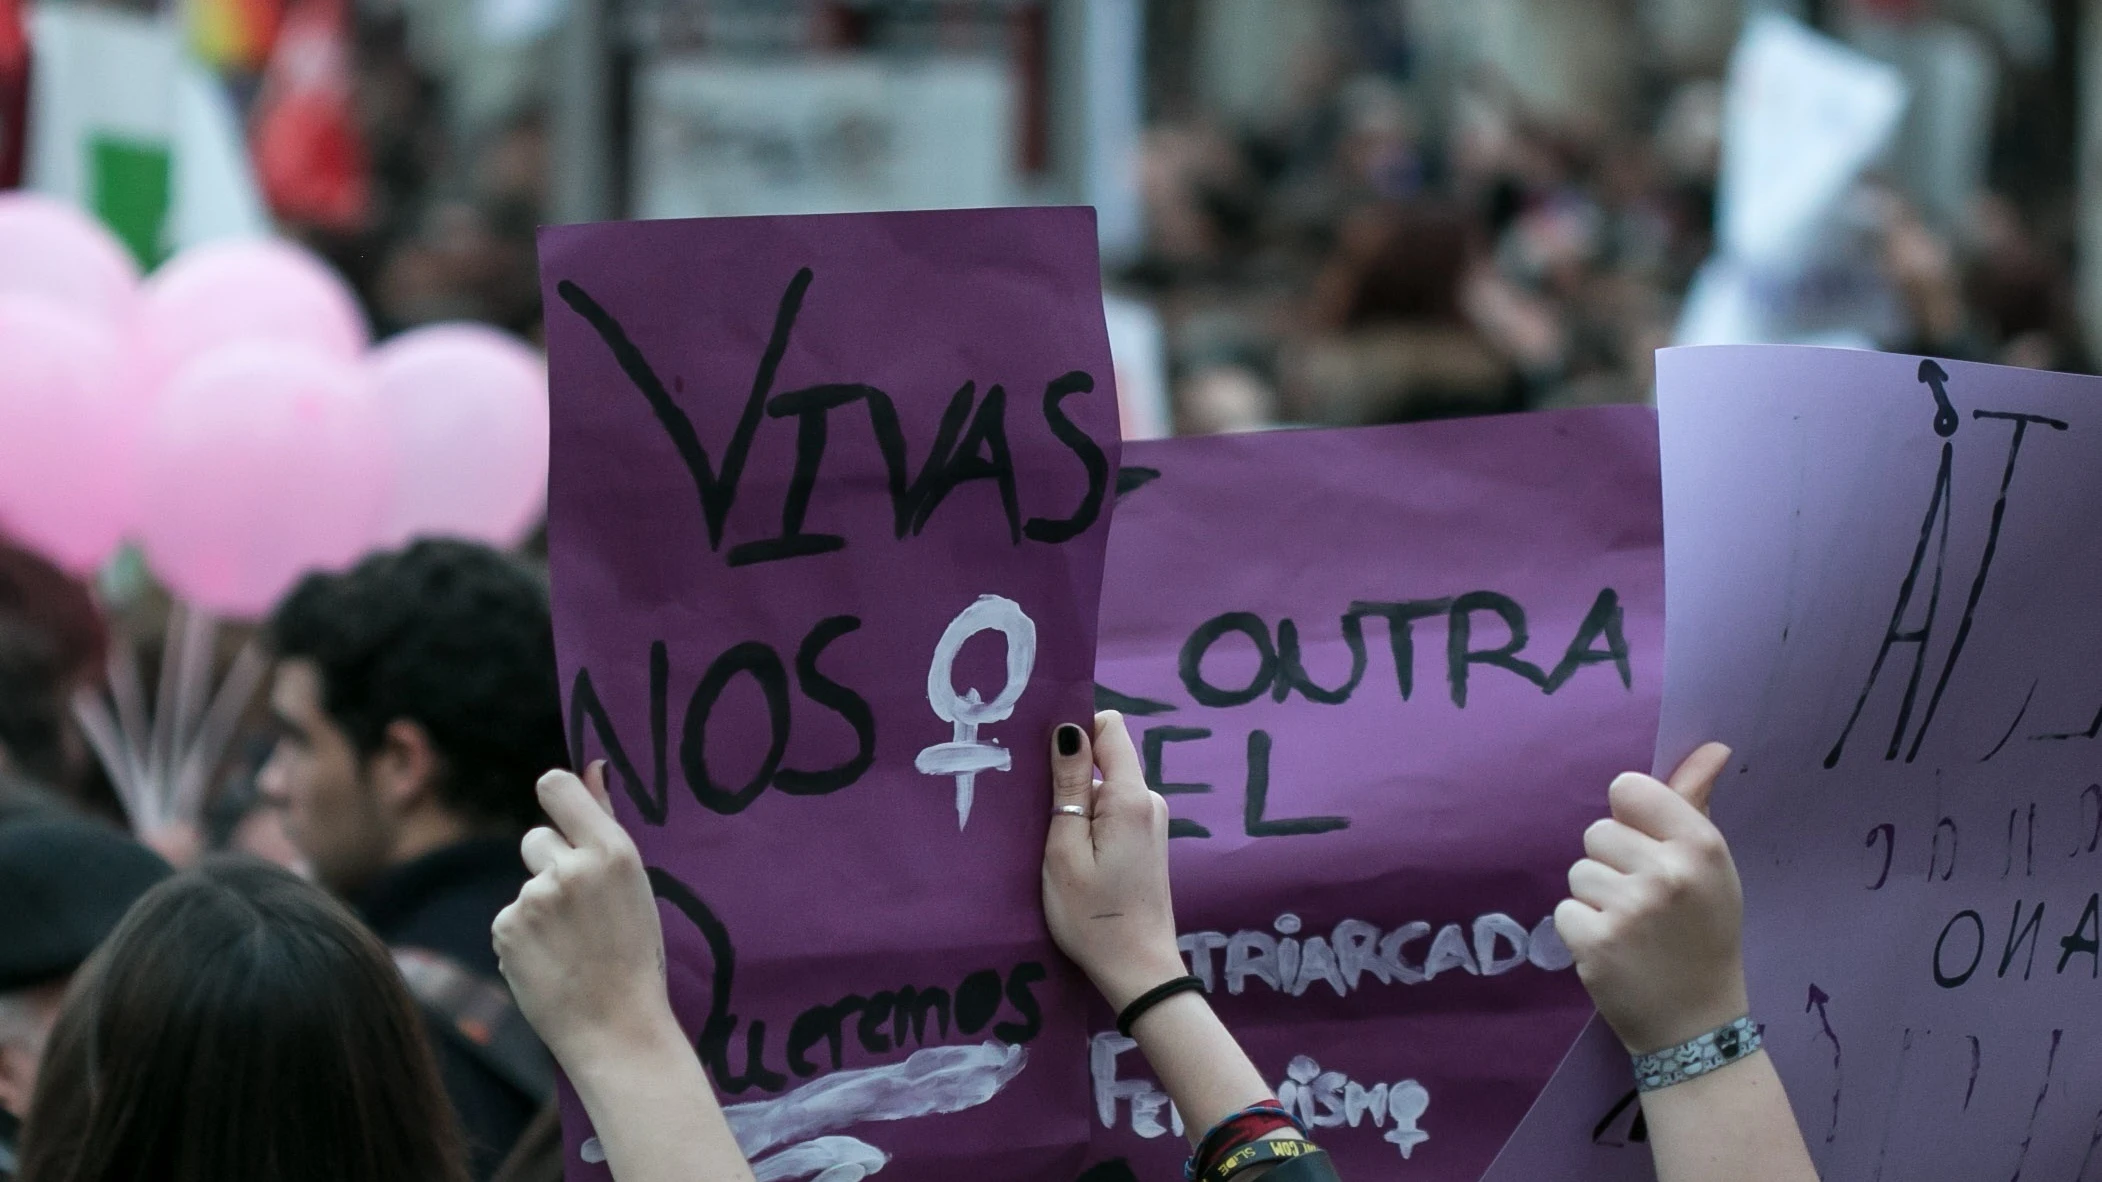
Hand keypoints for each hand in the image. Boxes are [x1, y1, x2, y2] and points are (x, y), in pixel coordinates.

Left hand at [493, 762, 678, 1069]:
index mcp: (613, 851)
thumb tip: (592, 767)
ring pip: (526, 886)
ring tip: (571, 947)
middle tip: (580, 912)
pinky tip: (551, 965)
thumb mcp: (633, 884)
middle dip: (550, 866)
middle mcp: (570, 868)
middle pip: (536, 838)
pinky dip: (525, 940)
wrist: (618, 1028)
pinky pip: (510, 919)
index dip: (556, 797)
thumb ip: (604, 824)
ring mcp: (534, 899)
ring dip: (540, 909)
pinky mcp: (506, 929)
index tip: (565, 818)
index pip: (556, 786)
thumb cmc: (636, 953)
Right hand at [1041, 711, 1187, 1010]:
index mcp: (1131, 797)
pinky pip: (1113, 813)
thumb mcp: (1065, 850)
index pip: (1110, 727)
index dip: (1077, 730)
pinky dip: (1090, 824)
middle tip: (1034, 811)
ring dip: (1077, 806)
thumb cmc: (1092, 915)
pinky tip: (1070, 856)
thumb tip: (1070, 730)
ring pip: (1105, 790)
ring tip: (1049, 841)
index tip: (1043, 754)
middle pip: (1105, 760)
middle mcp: (1148, 801)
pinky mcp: (1147, 842)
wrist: (1137, 969)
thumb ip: (1069, 788)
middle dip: (1069, 776)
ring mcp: (1151, 822)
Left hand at [1554, 742, 1747, 1054]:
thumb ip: (1696, 802)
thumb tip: (1712, 747)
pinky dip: (1582, 930)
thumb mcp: (1713, 867)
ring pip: (1579, 871)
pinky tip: (1616, 950)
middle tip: (1646, 901)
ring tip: (1633, 928)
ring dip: (1597, 898)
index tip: (1646, 845)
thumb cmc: (1705, 934)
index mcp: (1700, 844)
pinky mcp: (1594, 941)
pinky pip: (1565, 909)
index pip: (1628, 787)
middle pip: (1598, 831)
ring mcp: (1629, 908)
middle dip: (1613, 862)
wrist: (1698, 1023)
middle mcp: (1666, 871)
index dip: (1630, 816)